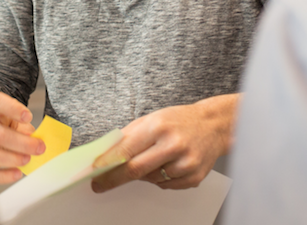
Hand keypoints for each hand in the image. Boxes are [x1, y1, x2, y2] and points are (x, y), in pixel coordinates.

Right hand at [0, 91, 45, 183]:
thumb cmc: (8, 127)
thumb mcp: (18, 122)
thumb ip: (26, 129)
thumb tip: (34, 142)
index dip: (13, 109)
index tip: (28, 116)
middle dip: (22, 144)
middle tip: (39, 148)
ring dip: (12, 159)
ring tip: (27, 159)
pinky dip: (4, 176)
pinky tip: (17, 173)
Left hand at [90, 93, 238, 192]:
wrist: (213, 126)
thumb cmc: (179, 121)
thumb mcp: (151, 119)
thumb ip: (128, 137)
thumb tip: (105, 155)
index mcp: (159, 127)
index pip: (126, 150)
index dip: (107, 164)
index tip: (93, 172)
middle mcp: (173, 145)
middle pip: (135, 170)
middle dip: (114, 179)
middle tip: (100, 184)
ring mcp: (185, 163)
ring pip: (150, 179)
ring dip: (143, 174)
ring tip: (154, 157)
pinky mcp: (194, 177)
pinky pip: (166, 185)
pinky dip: (160, 178)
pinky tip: (168, 164)